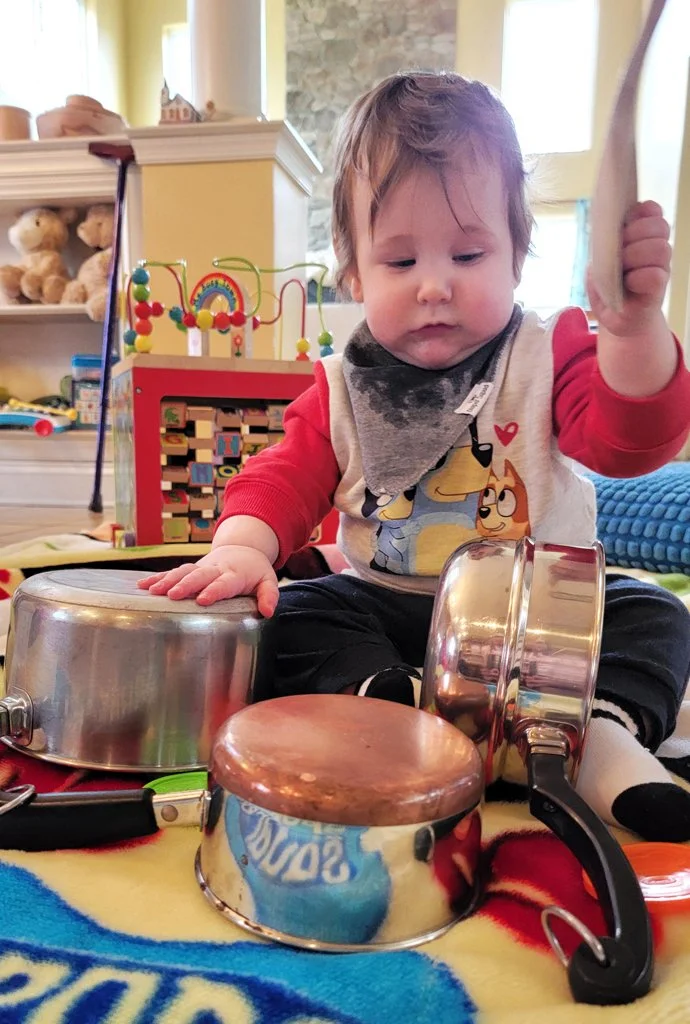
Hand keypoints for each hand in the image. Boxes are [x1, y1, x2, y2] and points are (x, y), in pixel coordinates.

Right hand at [137, 544, 278, 615]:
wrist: (243, 548)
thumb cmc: (255, 570)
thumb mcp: (268, 581)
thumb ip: (269, 596)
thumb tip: (268, 612)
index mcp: (235, 574)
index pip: (224, 583)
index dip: (214, 590)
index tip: (203, 600)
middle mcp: (216, 569)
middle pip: (199, 575)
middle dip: (186, 585)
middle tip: (173, 596)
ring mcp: (201, 567)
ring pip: (183, 571)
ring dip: (167, 580)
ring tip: (153, 591)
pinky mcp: (191, 568)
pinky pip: (172, 571)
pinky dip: (157, 577)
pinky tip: (142, 585)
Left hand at [587, 200, 670, 337]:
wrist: (617, 318)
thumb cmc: (608, 289)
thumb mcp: (597, 265)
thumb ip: (602, 247)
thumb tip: (605, 238)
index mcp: (641, 237)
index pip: (651, 211)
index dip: (640, 212)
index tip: (624, 222)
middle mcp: (655, 249)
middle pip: (659, 226)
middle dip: (635, 234)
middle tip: (619, 251)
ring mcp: (660, 267)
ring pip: (660, 248)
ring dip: (636, 255)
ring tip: (622, 269)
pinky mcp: (658, 289)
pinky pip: (656, 274)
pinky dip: (638, 277)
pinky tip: (628, 283)